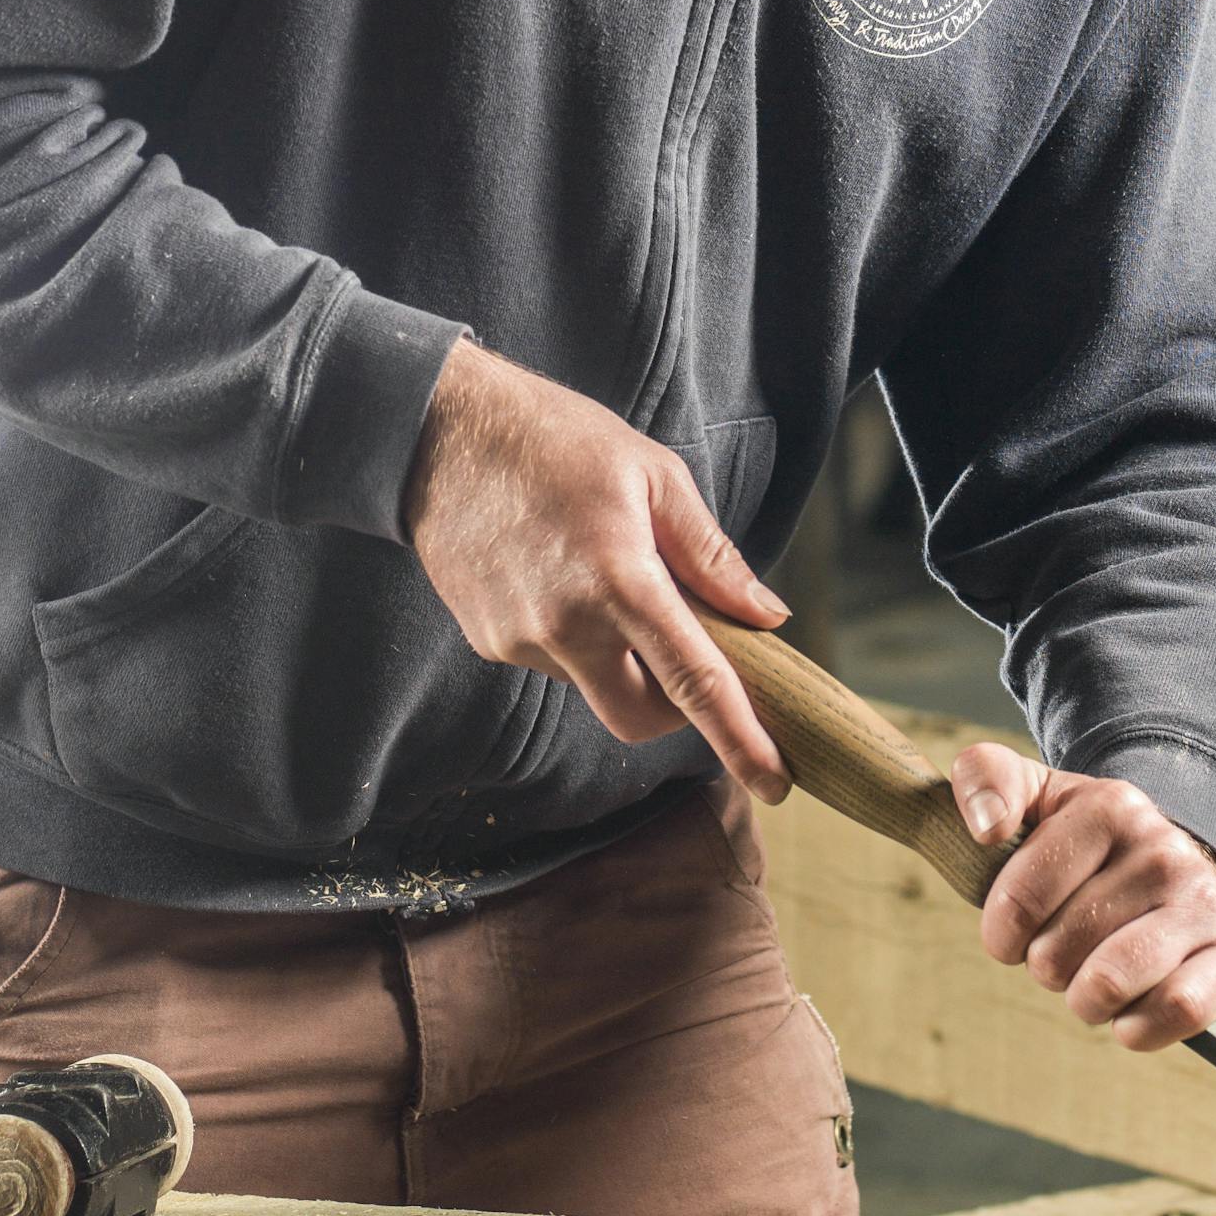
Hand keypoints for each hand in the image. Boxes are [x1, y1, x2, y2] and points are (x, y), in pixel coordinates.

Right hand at [402, 342, 791, 798]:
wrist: (439, 433)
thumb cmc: (557, 439)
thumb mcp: (655, 477)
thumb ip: (712, 557)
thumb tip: (765, 616)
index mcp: (620, 582)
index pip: (695, 684)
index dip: (741, 740)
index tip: (776, 782)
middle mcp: (565, 627)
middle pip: (640, 719)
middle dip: (675, 706)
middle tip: (686, 650)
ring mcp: (519, 641)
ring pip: (595, 686)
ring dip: (622, 657)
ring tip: (606, 574)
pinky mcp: (488, 643)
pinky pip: (553, 664)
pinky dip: (578, 639)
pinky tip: (561, 576)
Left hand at [949, 744, 1215, 1050]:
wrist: (1179, 871)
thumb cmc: (1086, 849)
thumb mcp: (1034, 799)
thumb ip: (985, 779)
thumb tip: (986, 829)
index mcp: (1110, 807)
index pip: (1020, 900)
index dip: (1003, 933)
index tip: (1016, 930)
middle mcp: (1165, 850)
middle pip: (1057, 954)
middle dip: (1048, 966)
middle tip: (1068, 948)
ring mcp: (1206, 902)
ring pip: (1110, 984)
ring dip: (1086, 1000)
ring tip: (1095, 977)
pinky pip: (1177, 1010)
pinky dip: (1140, 1027)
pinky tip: (1134, 1008)